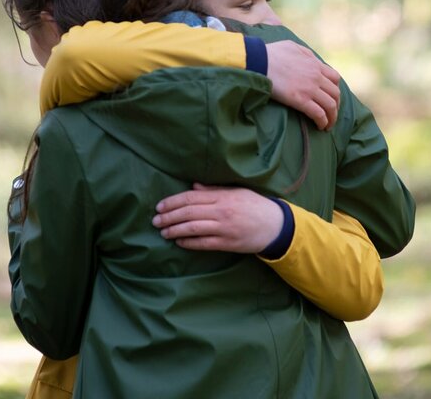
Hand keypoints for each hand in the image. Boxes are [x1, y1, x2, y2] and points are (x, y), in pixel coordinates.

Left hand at [153, 183, 282, 252]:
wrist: (275, 225)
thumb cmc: (255, 205)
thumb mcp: (236, 191)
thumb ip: (214, 189)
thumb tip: (193, 187)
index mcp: (222, 196)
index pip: (191, 197)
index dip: (172, 202)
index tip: (159, 206)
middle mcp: (222, 211)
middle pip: (188, 213)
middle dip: (169, 217)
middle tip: (155, 220)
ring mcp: (224, 228)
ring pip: (193, 228)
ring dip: (175, 230)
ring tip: (163, 232)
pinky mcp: (227, 244)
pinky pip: (204, 244)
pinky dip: (189, 243)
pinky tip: (179, 242)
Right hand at [265, 40, 340, 129]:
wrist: (260, 61)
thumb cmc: (272, 54)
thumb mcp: (293, 47)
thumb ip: (305, 54)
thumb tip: (310, 60)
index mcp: (314, 64)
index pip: (335, 78)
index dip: (335, 89)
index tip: (331, 97)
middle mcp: (316, 77)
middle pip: (335, 94)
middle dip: (336, 105)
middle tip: (331, 114)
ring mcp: (310, 89)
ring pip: (330, 105)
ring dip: (332, 117)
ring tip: (328, 125)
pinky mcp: (301, 100)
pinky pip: (319, 113)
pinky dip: (323, 121)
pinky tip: (320, 126)